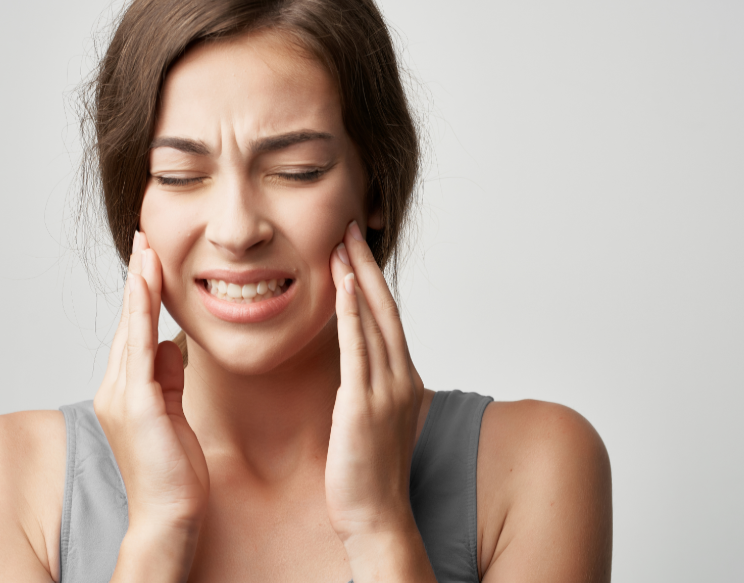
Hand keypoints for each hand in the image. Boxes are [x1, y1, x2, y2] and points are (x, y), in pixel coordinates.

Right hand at [94, 231, 209, 540]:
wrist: (170, 511)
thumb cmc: (175, 467)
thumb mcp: (174, 410)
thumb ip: (169, 376)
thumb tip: (170, 343)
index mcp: (128, 388)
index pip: (135, 330)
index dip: (142, 295)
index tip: (150, 260)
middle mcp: (117, 387)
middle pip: (128, 321)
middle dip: (138, 279)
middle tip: (145, 239)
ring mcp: (122, 395)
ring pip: (130, 328)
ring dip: (140, 287)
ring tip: (147, 250)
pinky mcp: (136, 405)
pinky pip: (139, 349)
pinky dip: (143, 315)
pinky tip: (149, 288)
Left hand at [325, 221, 424, 542]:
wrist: (376, 516)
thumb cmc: (370, 474)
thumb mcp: (374, 420)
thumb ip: (368, 387)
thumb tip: (353, 366)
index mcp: (402, 379)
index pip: (387, 317)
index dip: (373, 280)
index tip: (355, 249)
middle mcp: (400, 377)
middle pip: (385, 307)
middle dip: (367, 265)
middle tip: (350, 227)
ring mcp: (386, 390)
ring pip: (374, 319)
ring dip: (359, 276)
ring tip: (342, 242)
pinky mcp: (364, 404)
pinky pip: (359, 349)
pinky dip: (354, 313)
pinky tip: (345, 284)